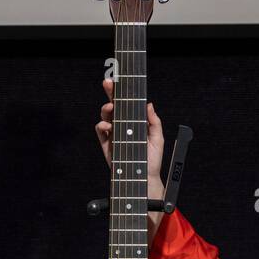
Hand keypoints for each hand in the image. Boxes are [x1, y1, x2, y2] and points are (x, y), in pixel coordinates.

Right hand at [97, 78, 166, 239]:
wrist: (144, 178)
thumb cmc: (152, 160)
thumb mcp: (158, 138)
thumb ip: (154, 122)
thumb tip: (149, 105)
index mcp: (135, 122)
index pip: (127, 103)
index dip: (122, 92)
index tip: (120, 80)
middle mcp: (123, 126)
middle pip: (113, 105)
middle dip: (110, 93)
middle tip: (108, 83)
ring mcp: (113, 135)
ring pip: (105, 117)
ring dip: (106, 110)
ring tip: (110, 109)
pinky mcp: (106, 145)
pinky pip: (100, 132)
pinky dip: (102, 126)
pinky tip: (108, 126)